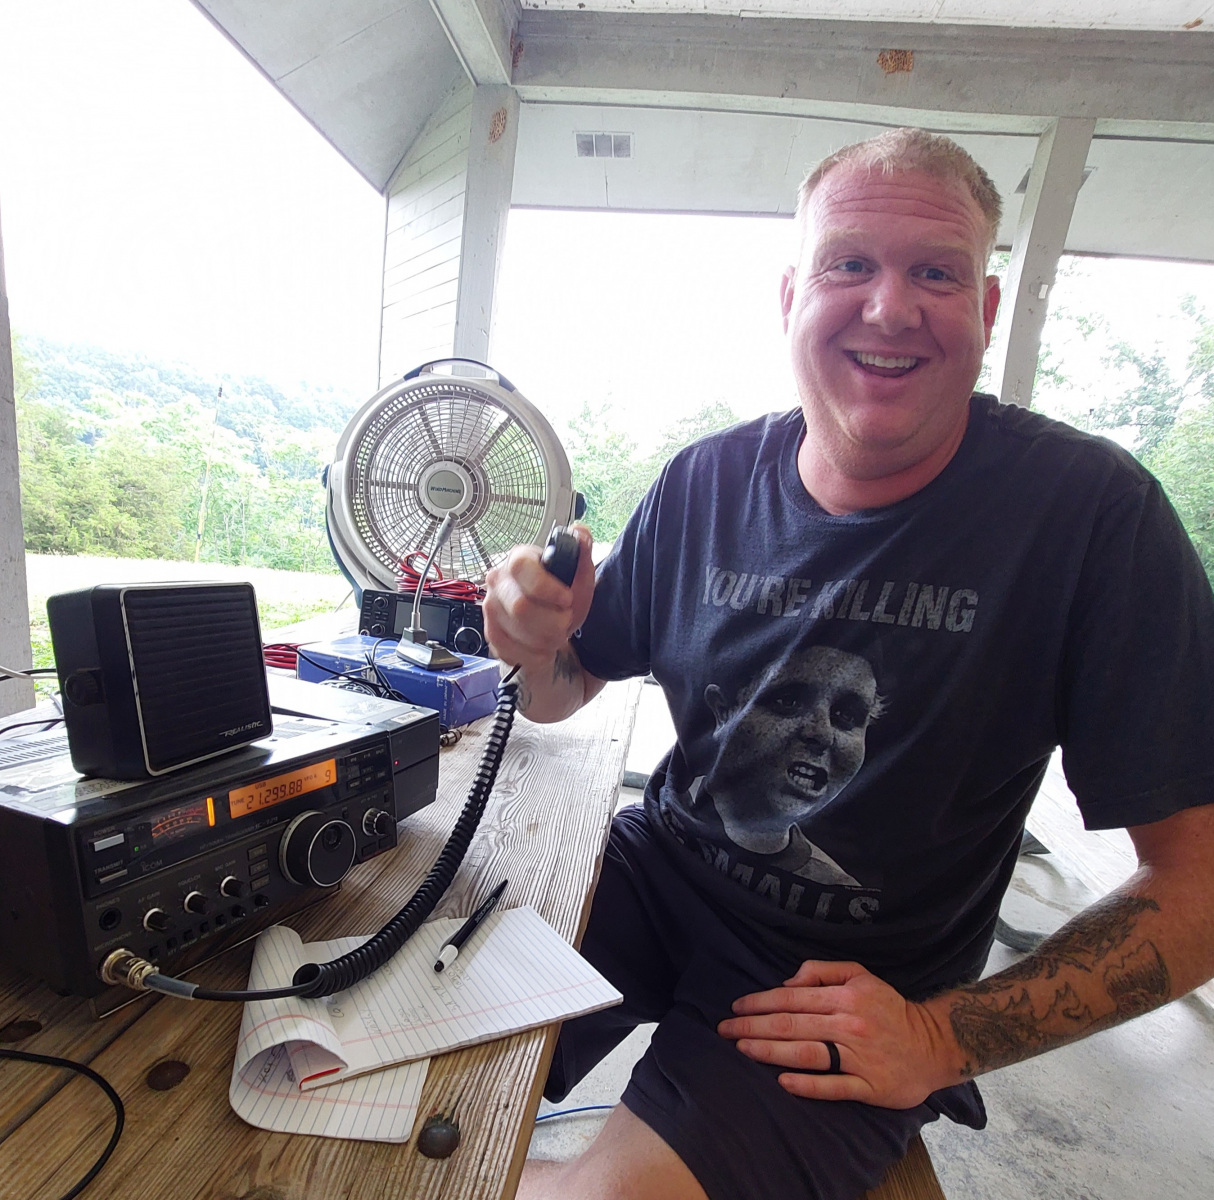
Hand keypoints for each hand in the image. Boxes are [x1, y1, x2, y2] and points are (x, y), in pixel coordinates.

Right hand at [483, 524, 594, 668]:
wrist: (551, 628)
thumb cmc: (562, 600)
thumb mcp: (580, 578)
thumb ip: (582, 553)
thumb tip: (580, 531)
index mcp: (519, 560)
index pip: (520, 566)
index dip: (546, 587)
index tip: (566, 599)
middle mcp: (498, 582)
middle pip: (520, 607)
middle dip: (552, 621)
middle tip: (564, 621)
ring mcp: (490, 609)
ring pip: (518, 633)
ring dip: (547, 640)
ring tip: (554, 634)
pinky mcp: (491, 635)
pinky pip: (512, 651)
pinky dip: (536, 655)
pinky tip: (542, 646)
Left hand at [717, 960, 959, 1108]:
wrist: (933, 1044)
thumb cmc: (889, 1008)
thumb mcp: (860, 975)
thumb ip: (822, 971)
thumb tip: (788, 981)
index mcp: (846, 996)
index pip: (792, 998)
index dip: (760, 1002)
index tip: (736, 1009)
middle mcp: (850, 1024)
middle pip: (791, 1025)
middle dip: (753, 1028)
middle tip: (724, 1031)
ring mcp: (859, 1057)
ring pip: (806, 1054)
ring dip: (769, 1052)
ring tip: (742, 1050)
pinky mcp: (870, 1087)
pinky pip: (833, 1086)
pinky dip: (806, 1084)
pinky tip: (782, 1081)